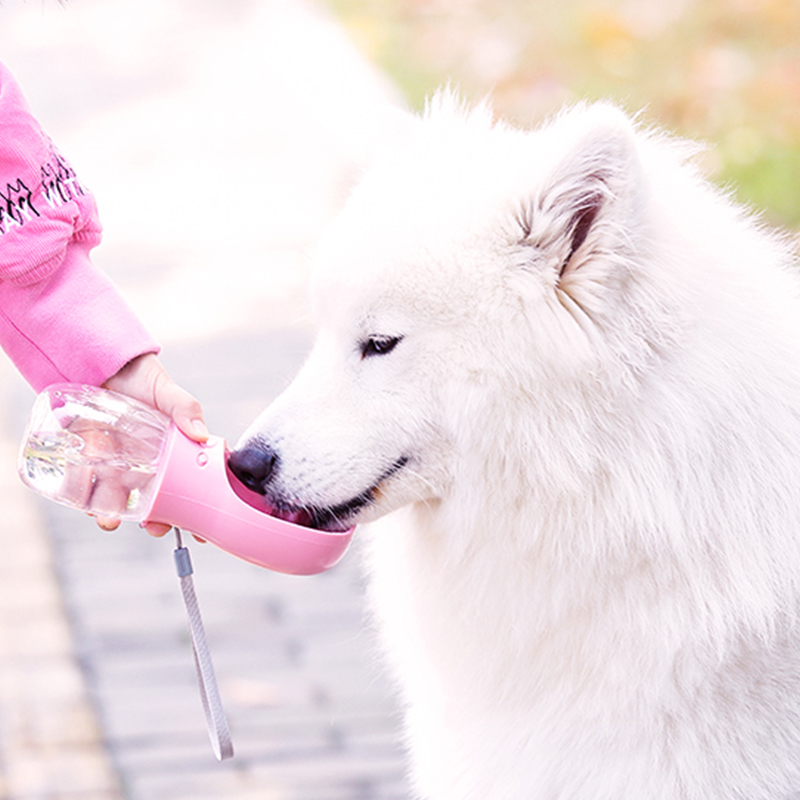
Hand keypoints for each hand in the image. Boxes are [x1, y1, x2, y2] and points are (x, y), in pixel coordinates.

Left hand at [97, 353, 208, 535]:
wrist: (96, 361)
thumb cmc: (140, 377)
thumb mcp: (166, 391)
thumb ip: (185, 408)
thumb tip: (202, 434)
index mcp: (174, 452)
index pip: (190, 485)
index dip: (197, 510)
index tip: (201, 532)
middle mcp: (148, 464)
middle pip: (156, 500)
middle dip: (156, 520)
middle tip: (154, 527)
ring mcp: (118, 464)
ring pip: (121, 498)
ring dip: (117, 514)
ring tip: (110, 519)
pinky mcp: (90, 460)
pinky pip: (89, 486)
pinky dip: (87, 499)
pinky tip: (88, 505)